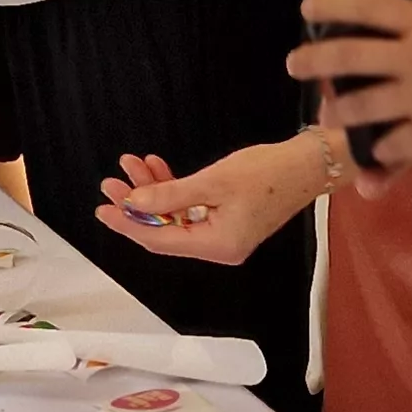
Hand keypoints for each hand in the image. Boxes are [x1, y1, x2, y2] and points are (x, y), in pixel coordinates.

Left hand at [93, 139, 334, 264]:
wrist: (307, 164)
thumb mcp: (212, 182)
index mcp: (218, 246)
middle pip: (164, 229)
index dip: (128, 224)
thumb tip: (134, 204)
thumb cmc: (268, 173)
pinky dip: (174, 189)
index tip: (103, 209)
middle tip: (112, 182)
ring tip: (132, 165)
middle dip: (137, 204)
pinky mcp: (228, 218)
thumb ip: (170, 194)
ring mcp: (224, 233)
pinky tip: (157, 167)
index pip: (160, 240)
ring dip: (154, 191)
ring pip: (175, 215)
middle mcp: (219, 247)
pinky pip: (191, 208)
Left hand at [287, 0, 411, 176]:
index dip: (331, 7)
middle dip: (314, 60)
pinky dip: (383, 148)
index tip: (308, 8)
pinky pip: (394, 144)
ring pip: (362, 106)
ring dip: (341, 111)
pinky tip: (378, 151)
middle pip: (348, 55)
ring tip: (328, 114)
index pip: (365, 8)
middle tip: (294, 64)